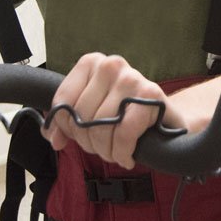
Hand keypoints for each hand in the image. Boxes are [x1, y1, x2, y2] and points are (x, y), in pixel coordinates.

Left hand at [45, 52, 183, 167]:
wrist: (167, 118)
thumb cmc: (126, 114)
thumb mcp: (92, 113)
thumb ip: (67, 123)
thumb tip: (53, 138)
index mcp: (91, 63)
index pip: (63, 100)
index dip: (66, 127)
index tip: (77, 138)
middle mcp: (110, 65)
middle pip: (82, 117)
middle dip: (90, 143)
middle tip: (103, 149)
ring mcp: (131, 77)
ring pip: (101, 127)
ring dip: (107, 151)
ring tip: (116, 153)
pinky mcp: (151, 94)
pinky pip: (124, 133)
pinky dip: (123, 152)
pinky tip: (127, 157)